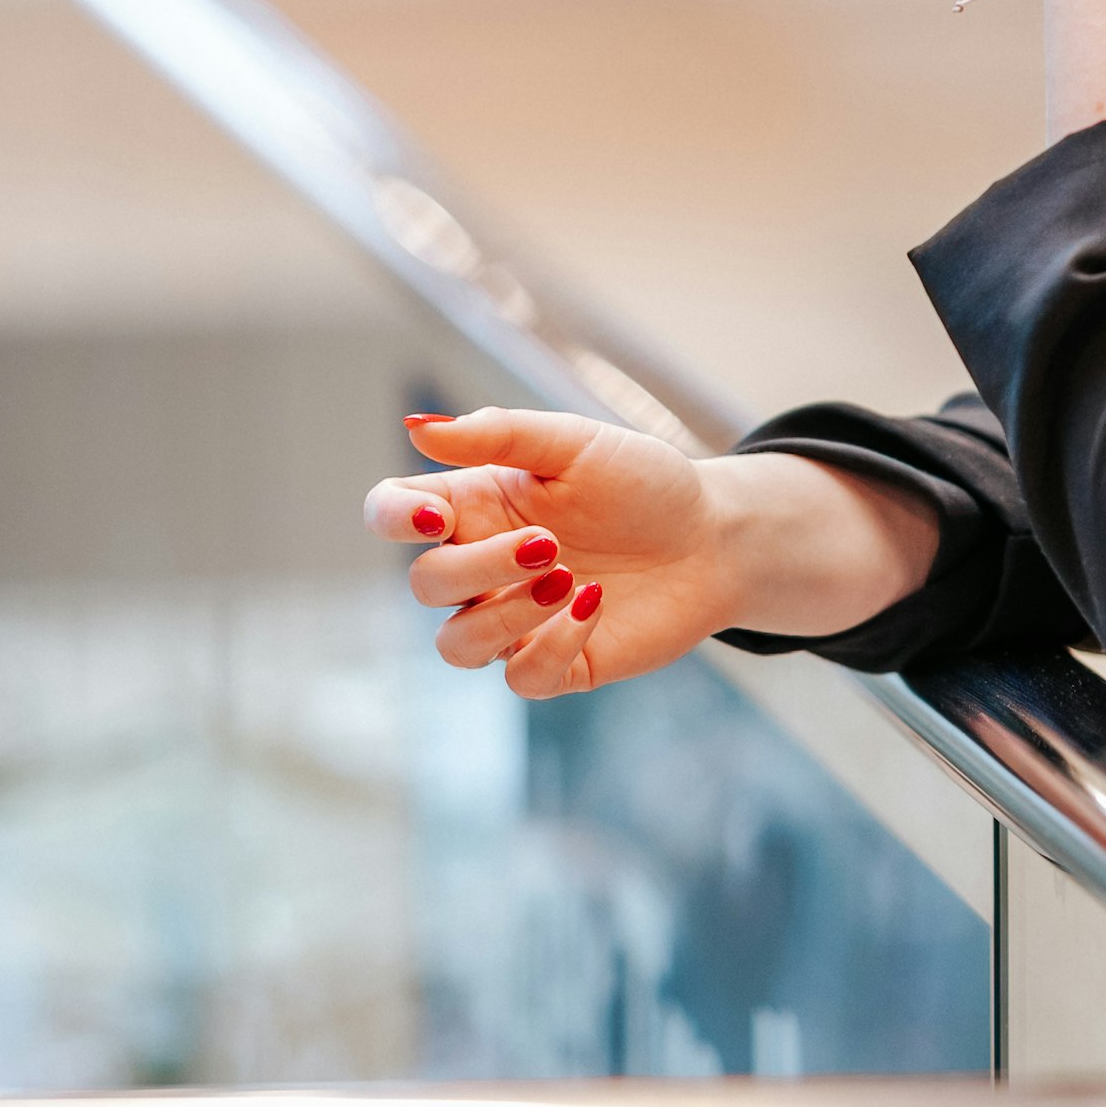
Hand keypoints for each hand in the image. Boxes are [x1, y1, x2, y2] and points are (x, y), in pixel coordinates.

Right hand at [362, 408, 727, 697]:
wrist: (714, 538)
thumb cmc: (641, 483)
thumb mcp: (574, 443)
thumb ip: (498, 433)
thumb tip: (417, 428)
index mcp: (475, 505)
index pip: (392, 512)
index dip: (391, 518)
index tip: (434, 517)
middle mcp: (483, 567)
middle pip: (427, 584)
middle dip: (477, 568)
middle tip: (549, 542)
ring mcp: (516, 621)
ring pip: (457, 645)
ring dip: (505, 614)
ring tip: (567, 577)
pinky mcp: (557, 664)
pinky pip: (520, 678)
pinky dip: (550, 646)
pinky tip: (593, 606)